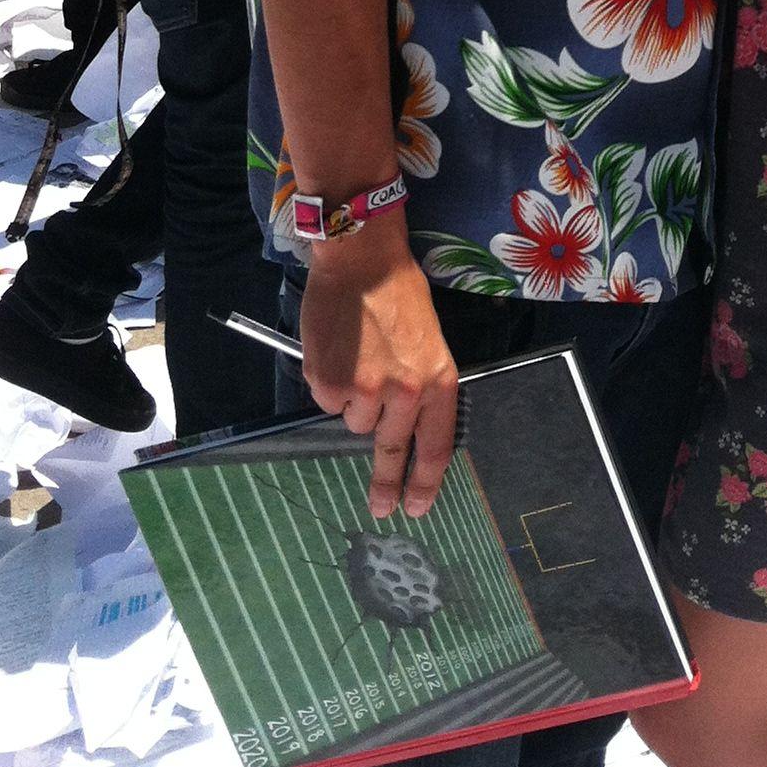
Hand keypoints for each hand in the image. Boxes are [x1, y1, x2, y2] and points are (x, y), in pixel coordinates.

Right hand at [300, 234, 459, 518]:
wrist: (362, 259)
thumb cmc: (398, 291)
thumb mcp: (427, 340)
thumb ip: (419, 383)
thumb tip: (403, 423)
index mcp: (438, 380)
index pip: (435, 446)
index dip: (425, 482)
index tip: (416, 507)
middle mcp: (406, 392)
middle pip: (392, 448)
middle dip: (385, 482)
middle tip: (382, 507)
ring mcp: (365, 390)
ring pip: (355, 420)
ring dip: (353, 400)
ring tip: (357, 356)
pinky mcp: (330, 383)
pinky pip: (328, 400)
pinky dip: (329, 384)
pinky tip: (337, 350)